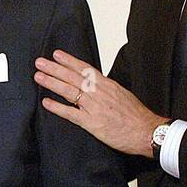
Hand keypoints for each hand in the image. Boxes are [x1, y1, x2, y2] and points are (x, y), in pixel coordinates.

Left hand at [34, 50, 164, 156]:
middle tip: (40, 62)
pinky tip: (46, 102)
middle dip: (55, 68)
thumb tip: (94, 85)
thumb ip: (106, 90)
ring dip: (52, 83)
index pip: (85, 69)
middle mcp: (100, 93)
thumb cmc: (136, 116)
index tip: (57, 54)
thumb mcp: (122, 95)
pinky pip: (71, 113)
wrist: (147, 132)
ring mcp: (95, 107)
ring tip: (38, 76)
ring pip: (70, 91)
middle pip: (73, 77)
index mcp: (107, 85)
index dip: (69, 61)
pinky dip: (58, 107)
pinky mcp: (93, 123)